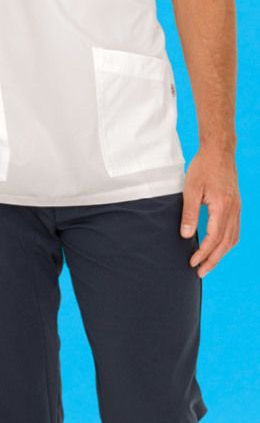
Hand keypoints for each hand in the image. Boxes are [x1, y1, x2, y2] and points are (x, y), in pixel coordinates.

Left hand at [180, 145, 240, 278]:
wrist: (219, 151)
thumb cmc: (203, 167)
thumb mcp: (191, 189)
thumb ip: (189, 213)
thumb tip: (185, 235)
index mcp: (223, 207)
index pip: (214, 238)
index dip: (204, 253)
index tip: (193, 263)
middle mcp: (234, 211)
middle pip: (226, 243)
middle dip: (213, 260)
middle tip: (200, 272)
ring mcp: (237, 209)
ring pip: (233, 239)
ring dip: (221, 253)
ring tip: (208, 263)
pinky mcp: (236, 206)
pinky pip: (234, 230)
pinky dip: (226, 242)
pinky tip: (218, 246)